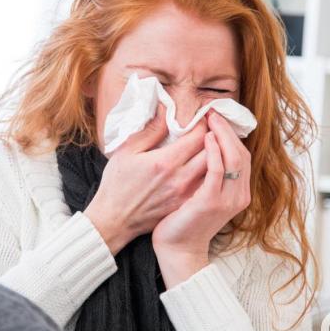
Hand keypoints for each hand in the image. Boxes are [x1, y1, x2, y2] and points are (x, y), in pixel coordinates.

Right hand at [84, 103, 209, 254]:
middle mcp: (180, 179)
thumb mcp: (127, 151)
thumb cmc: (117, 184)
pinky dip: (209, 173)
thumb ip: (150, 130)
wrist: (114, 220)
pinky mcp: (186, 205)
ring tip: (212, 145)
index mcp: (166, 162)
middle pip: (212, 152)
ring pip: (213, 170)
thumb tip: (165, 110)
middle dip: (215, 137)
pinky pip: (206, 185)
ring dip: (215, 155)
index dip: (204, 123)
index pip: (198, 137)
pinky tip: (205, 166)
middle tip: (212, 128)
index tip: (202, 117)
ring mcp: (185, 194)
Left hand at [152, 110, 252, 287]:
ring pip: (233, 158)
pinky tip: (206, 138)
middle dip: (229, 130)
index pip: (242, 156)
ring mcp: (227, 199)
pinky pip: (217, 170)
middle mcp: (238, 195)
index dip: (232, 135)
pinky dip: (215, 151)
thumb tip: (206, 148)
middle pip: (241, 153)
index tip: (219, 118)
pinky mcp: (211, 201)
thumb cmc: (184, 221)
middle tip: (214, 113)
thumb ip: (209, 175)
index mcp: (237, 192)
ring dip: (223, 135)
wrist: (177, 249)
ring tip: (210, 120)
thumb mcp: (203, 196)